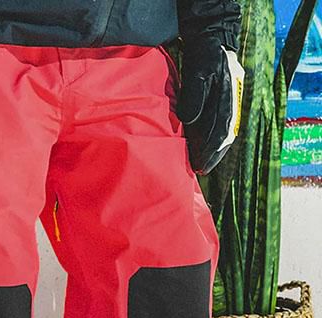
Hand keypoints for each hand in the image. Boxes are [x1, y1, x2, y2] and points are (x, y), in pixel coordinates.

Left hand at [177, 35, 243, 174]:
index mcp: (228, 97)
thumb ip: (193, 95)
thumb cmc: (202, 57)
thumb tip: (188, 120)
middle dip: (214, 156)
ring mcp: (231, 103)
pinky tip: (206, 151)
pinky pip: (222, 126)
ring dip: (215, 151)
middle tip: (202, 171)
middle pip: (225, 135)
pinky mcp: (225, 103)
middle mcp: (232, 103)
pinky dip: (215, 141)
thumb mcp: (196, 72)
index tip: (201, 164)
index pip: (220, 129)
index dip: (210, 149)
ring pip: (225, 133)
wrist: (211, 41)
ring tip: (204, 166)